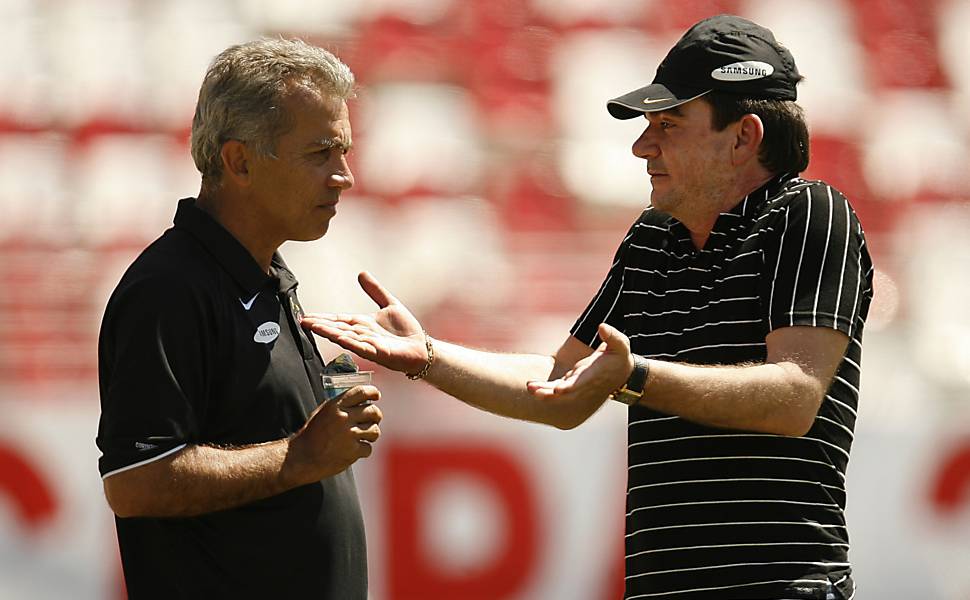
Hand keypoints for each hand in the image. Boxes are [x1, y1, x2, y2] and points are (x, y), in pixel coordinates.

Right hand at [285, 385, 382, 483]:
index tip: (376, 396)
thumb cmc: (311, 435)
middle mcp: (343, 418)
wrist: (301, 458)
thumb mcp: (322, 413)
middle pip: (373, 411)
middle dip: (376, 416)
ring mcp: (349, 435)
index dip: (373, 392)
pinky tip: (353, 450)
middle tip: (373, 420)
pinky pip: (368, 448)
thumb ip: (340, 406)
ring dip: (371, 434)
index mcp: (335, 406)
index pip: (362, 392)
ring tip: (362, 437)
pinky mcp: (352, 451)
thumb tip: (361, 400)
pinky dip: (362, 450)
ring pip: (375, 430)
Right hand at [302, 272, 428, 373]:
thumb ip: (375, 290)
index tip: (305, 316)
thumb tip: (361, 273)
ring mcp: (369, 345)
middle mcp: (362, 335)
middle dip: (320, 325)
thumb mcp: (389, 304)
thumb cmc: (406, 330)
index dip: (322, 318)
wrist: (422, 348)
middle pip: (337, 328)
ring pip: (345, 337)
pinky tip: (340, 338)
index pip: (338, 320)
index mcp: (362, 324)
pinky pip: (363, 347)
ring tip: (313, 327)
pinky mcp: (379, 353)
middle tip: (302, 321)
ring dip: (329, 332)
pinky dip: (351, 343)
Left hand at [527, 323, 633, 403]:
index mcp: (594, 375)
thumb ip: (613, 336)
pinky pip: (555, 388)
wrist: (621, 374)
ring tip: (529, 388)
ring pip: (558, 392)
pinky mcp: (570, 382)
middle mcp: (583, 383)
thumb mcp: (621, 345)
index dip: (569, 387)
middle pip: (565, 391)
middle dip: (550, 393)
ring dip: (544, 391)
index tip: (558, 390)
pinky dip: (544, 388)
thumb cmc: (621, 357)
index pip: (581, 382)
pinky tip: (531, 386)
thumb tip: (602, 326)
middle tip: (535, 392)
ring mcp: (576, 384)